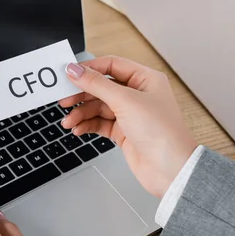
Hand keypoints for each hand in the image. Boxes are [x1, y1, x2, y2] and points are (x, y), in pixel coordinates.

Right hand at [60, 56, 196, 197]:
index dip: (89, 69)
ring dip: (81, 113)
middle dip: (81, 94)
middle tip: (64, 100)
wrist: (170, 170)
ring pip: (98, 107)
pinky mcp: (124, 131)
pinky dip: (88, 125)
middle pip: (101, 87)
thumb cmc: (162, 133)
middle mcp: (138, 94)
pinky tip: (79, 129)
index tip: (69, 74)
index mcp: (145, 79)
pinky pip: (100, 123)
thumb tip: (76, 70)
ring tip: (69, 122)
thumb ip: (97, 84)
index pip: (111, 66)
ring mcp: (130, 114)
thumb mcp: (125, 101)